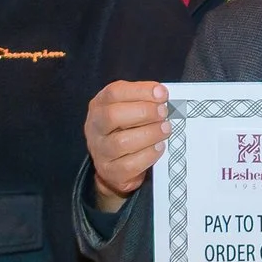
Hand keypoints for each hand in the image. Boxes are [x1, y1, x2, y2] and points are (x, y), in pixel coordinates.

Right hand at [86, 82, 170, 211]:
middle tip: (163, 112)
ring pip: (121, 142)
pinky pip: (129, 164)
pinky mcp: (110, 170)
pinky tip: (159, 147)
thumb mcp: (129, 109)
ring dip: (149, 134)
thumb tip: (162, 94)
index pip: (114, 92)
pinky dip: (148, 155)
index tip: (161, 93)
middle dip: (143, 112)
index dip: (140, 91)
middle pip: (112, 116)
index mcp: (99, 105)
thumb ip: (143, 99)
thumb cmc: (124, 130)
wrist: (114, 165)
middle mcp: (95, 127)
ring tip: (165, 129)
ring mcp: (100, 151)